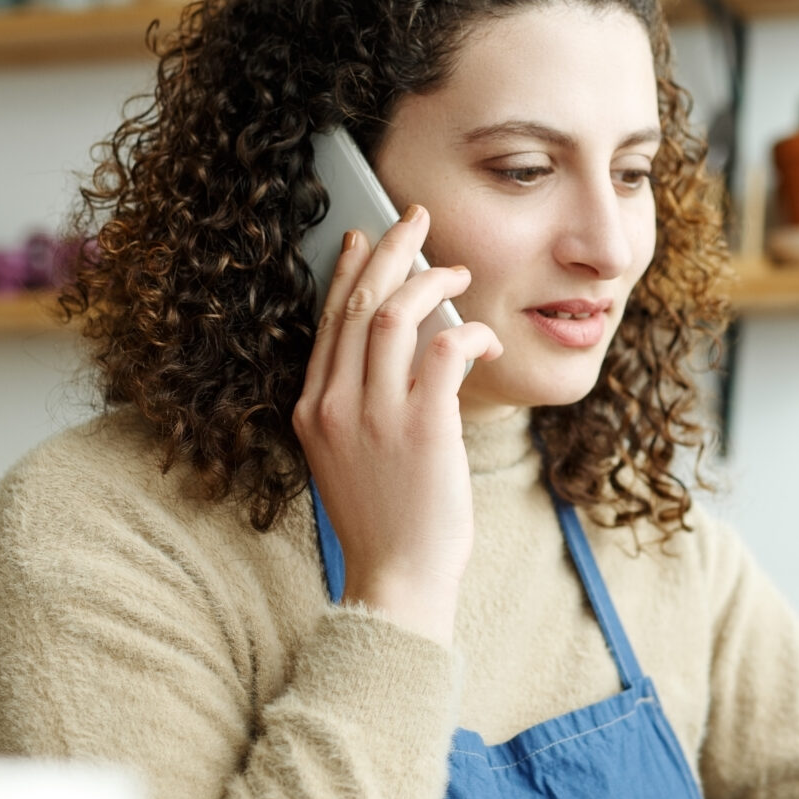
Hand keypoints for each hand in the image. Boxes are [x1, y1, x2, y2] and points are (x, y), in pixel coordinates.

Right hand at [292, 206, 501, 645]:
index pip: (328, 321)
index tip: (365, 239)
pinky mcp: (421, 427)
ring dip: (430, 281)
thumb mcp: (349, 459)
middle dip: (389, 251)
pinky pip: (445, 349)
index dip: (349, 272)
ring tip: (458, 270)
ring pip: (394, 313)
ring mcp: (375, 415)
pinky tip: (485, 338)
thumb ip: (358, 408)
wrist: (396, 579)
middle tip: (415, 219)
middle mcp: (335, 405)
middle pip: (356, 302)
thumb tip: (400, 353)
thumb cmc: (386, 525)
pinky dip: (469, 332)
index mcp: (312, 410)